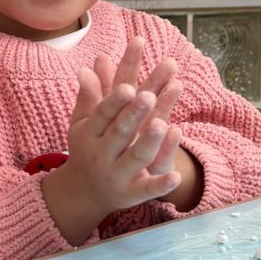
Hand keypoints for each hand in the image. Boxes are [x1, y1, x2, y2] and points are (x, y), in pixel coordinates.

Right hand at [42, 38, 184, 243]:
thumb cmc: (88, 147)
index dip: (115, 100)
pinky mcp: (132, 193)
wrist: (84, 192)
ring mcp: (118, 173)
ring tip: (163, 125)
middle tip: (148, 96)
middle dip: (134, 114)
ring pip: (136, 156)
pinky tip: (175, 177)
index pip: (104, 111)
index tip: (129, 86)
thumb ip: (91, 96)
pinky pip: (148, 189)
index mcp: (91, 132)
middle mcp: (102, 152)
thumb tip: (87, 66)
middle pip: (122, 130)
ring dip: (149, 141)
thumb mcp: (85, 123)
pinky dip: (161, 184)